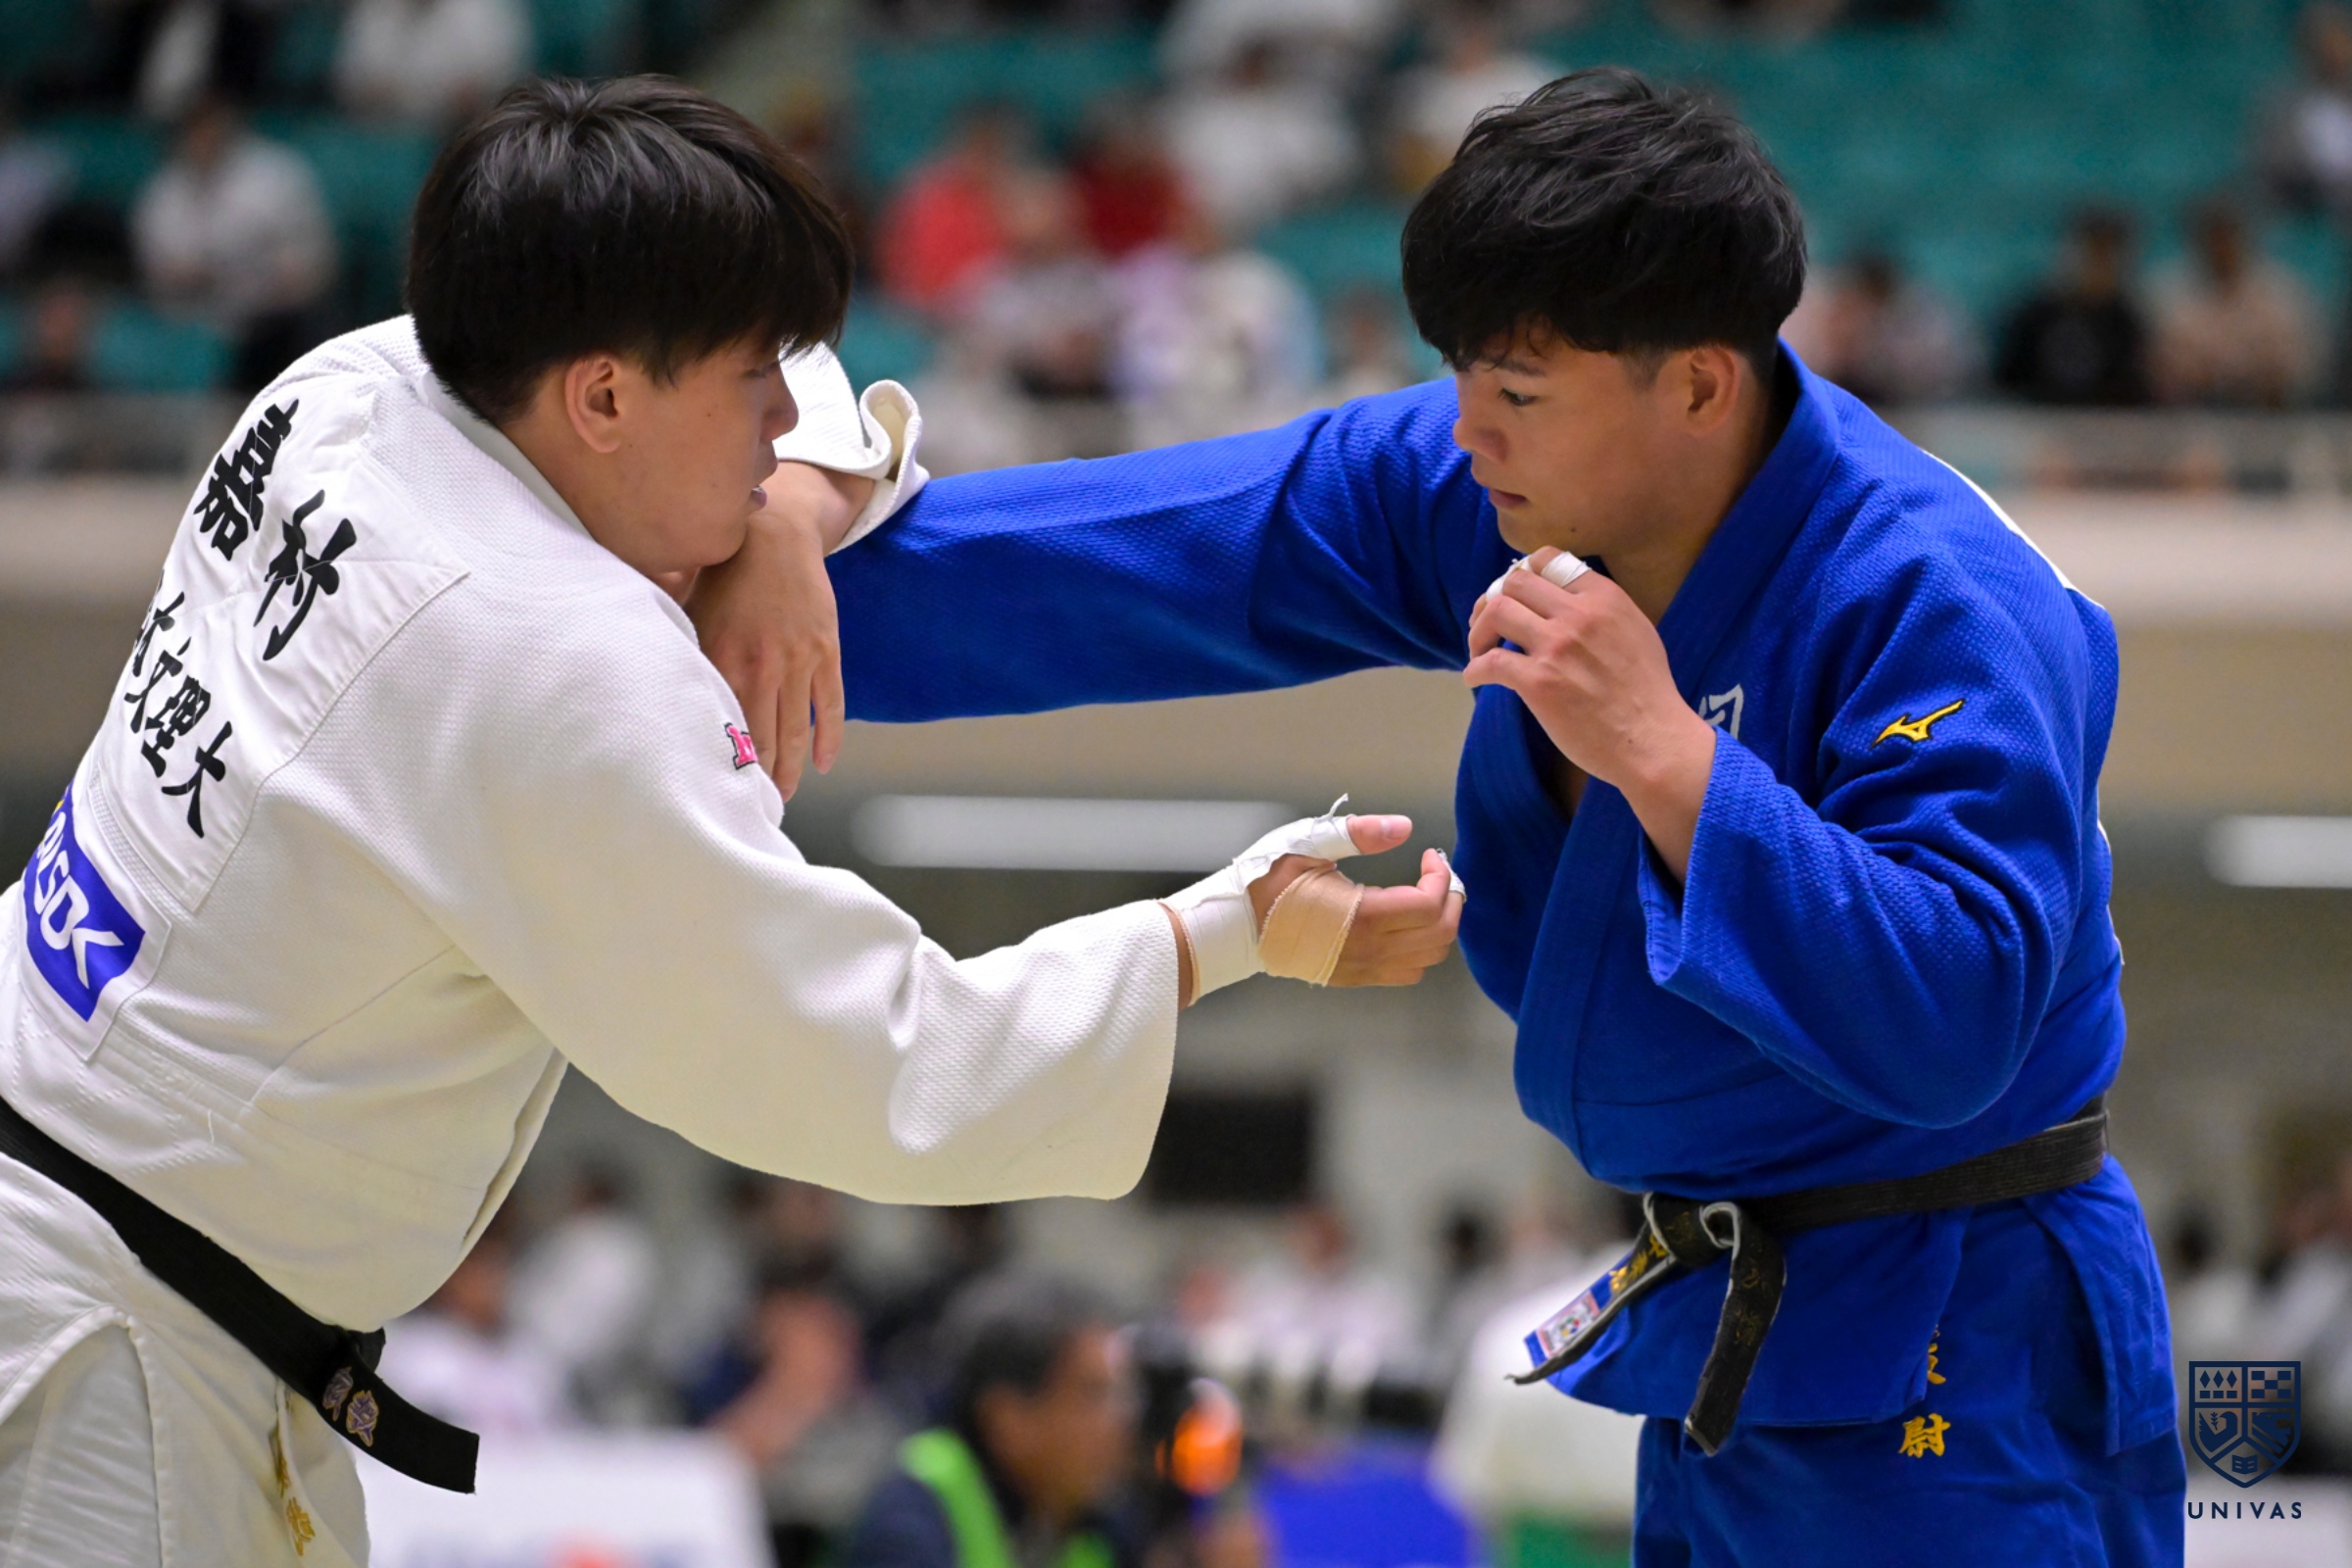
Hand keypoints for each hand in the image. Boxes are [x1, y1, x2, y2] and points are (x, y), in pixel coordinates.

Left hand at [687, 465, 874, 799]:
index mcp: (721, 658)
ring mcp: (799, 661)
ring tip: (781, 798)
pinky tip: (822, 765)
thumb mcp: (688, 612)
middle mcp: (762, 665)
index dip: (719, 766)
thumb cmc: (720, 575)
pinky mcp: (825, 653)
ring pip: (795, 733)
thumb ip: (678, 655)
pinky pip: (830, 706)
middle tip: (748, 811)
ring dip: (789, 771)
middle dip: (755, 781)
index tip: (712, 795)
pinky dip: (827, 739)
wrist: (773, 533)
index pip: (721, 727)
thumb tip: (650, 696)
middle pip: (760, 741)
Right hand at [1248, 817, 1463, 988]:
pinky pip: (1407, 972)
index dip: (1441, 878)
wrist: (1235, 930)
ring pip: (1428, 957)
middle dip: (1450, 900)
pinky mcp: (1355, 978)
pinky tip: (1405, 923)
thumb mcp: (1308, 847)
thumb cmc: (1267, 883)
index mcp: (1362, 916)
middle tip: (1439, 874)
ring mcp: (1363, 968)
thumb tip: (1404, 827)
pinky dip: (1420, 948)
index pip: (1428, 905)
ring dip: (1438, 925)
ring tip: (1426, 897)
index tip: (1430, 855)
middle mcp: (1369, 949)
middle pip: (1439, 934)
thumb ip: (1358, 834)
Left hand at [1464, 548, 1717, 880]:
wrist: (1653, 740)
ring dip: (1478, 631)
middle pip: (1514, 582)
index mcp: (1604, 597)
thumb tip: (1563, 602)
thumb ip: (1601, 611)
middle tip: (1488, 624)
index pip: (1547, 560)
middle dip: (1492, 599)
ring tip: (1479, 650)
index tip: (1514, 594)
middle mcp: (1578, 614)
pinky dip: (1474, 670)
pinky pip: (1489, 662)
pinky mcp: (1539, 682)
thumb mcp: (1636, 631)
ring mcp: (1557, 646)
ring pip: (1496, 612)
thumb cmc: (1648, 693)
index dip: (1521, 573)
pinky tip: (1476, 679)